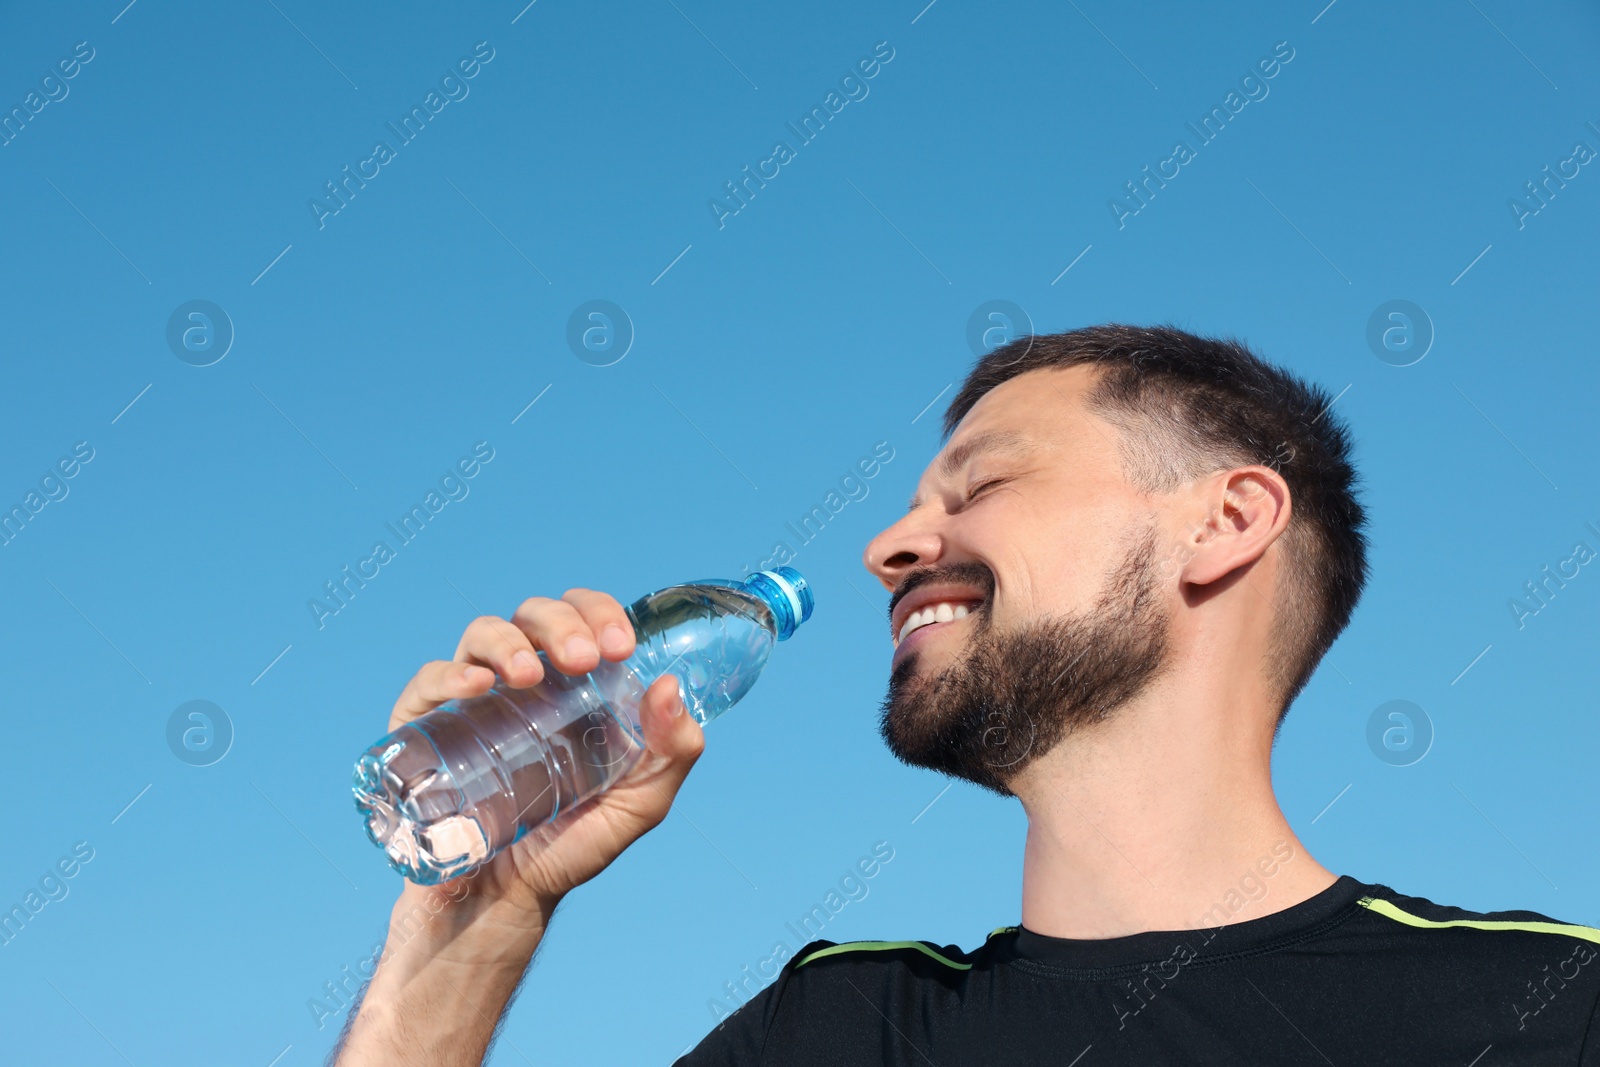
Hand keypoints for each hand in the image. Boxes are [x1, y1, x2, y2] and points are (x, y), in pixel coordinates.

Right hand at [386, 588, 706, 956]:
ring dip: (507, 641)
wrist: (499, 903)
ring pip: (482, 635)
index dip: (601, 613)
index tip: (621, 645)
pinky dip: (450, 673)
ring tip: (526, 675)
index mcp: (574, 687)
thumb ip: (671, 755)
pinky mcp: (425, 728)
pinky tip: (476, 687)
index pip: (585, 620)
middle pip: (535, 617)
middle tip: (583, 659)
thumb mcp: (637, 807)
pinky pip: (429, 682)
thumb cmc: (568, 850)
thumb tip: (670, 686)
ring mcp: (472, 701)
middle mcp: (523, 683)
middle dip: (561, 622)